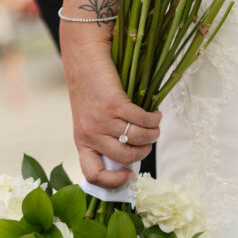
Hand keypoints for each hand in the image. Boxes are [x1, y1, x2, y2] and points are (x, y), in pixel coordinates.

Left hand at [60, 21, 161, 188]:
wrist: (84, 56)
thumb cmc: (91, 87)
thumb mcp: (91, 118)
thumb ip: (105, 137)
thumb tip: (133, 156)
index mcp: (82, 141)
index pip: (93, 175)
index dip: (113, 181)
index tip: (129, 174)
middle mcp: (90, 134)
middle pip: (126, 158)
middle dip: (145, 151)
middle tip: (149, 138)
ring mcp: (101, 120)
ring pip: (138, 140)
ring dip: (153, 133)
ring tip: (155, 124)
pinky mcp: (114, 104)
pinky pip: (142, 121)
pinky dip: (154, 119)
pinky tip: (155, 112)